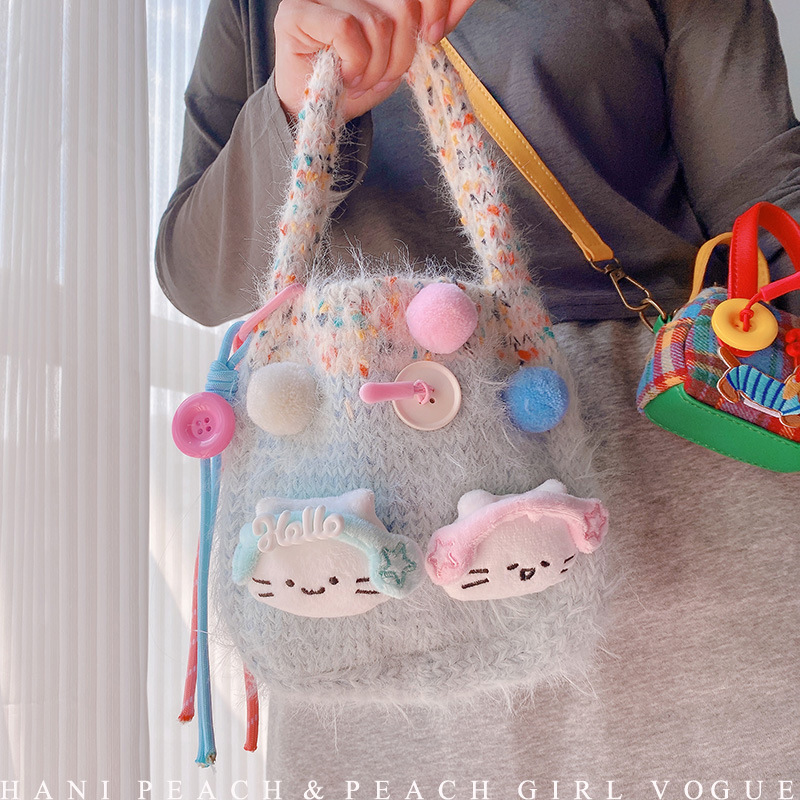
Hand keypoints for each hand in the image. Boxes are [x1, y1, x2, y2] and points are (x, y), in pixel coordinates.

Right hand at [274, 0, 475, 121]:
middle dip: (402, 52)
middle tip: (383, 76)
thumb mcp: (401, 53)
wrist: (318, 114)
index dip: (435, 6)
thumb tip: (460, 3)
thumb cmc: (356, 82)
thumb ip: (427, 25)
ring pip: (376, 23)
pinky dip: (355, 64)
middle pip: (402, 3)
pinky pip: (347, 30)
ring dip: (375, 67)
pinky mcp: (296, 12)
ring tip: (360, 79)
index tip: (433, 35)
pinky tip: (345, 76)